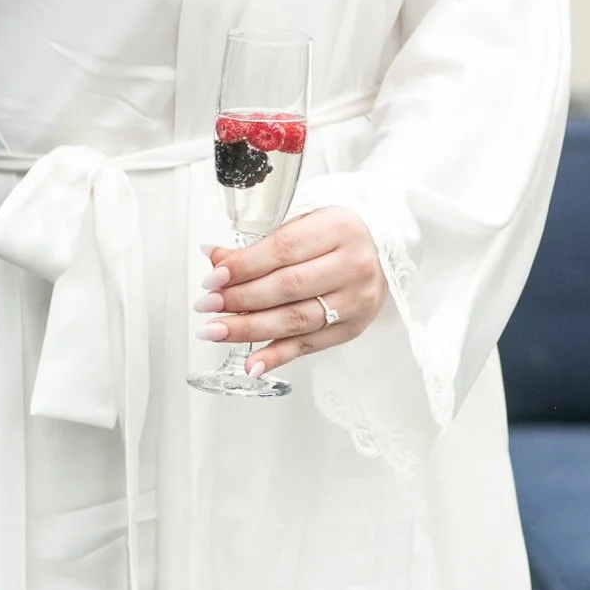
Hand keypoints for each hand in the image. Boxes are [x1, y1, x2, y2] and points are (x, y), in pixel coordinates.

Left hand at [196, 205, 384, 379]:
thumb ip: (260, 245)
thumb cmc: (335, 236)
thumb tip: (215, 258)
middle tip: (208, 306)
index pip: (284, 250)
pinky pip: (308, 345)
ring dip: (250, 329)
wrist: (381, 252)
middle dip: (240, 299)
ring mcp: (355, 300)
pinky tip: (252, 363)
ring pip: (295, 320)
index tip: (214, 277)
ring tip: (216, 331)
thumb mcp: (302, 226)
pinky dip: (277, 356)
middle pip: (288, 288)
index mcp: (339, 229)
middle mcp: (352, 265)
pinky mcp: (351, 328)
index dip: (244, 266)